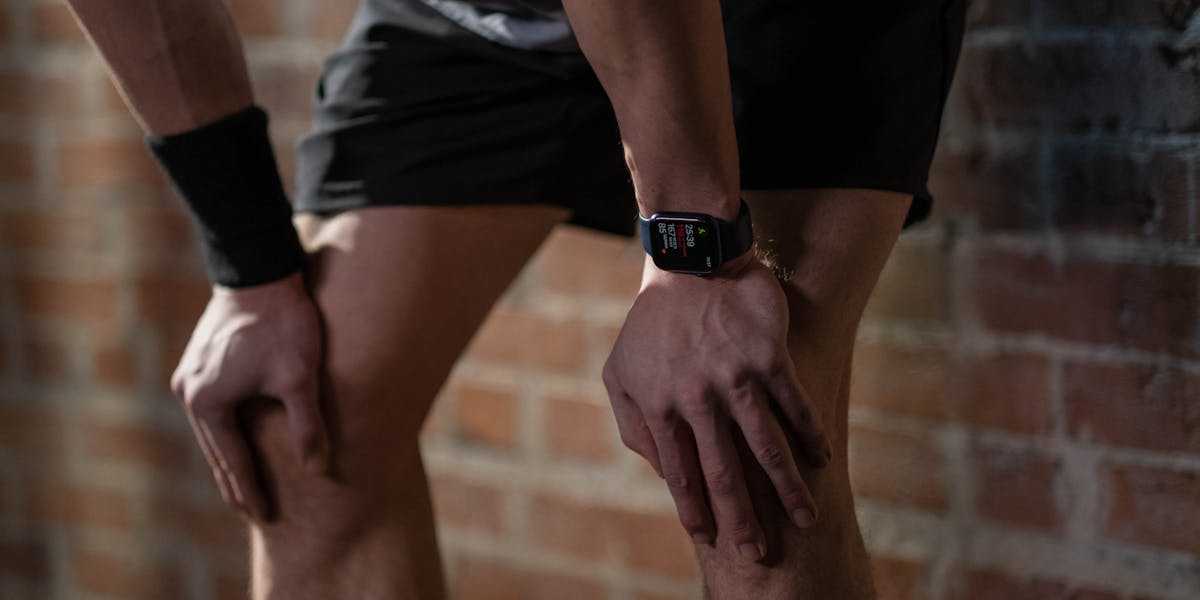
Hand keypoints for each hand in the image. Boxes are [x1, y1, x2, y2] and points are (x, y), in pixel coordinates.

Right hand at [169, 271, 328, 520]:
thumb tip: (318, 470)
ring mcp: (190, 375)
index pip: (233, 460)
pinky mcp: (200, 359)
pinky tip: (238, 438)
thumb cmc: (283, 324)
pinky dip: (227, 429)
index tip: (264, 517)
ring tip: (245, 483)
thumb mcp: (300, 378)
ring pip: (213, 429)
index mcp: (208, 403)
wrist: (260, 271)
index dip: (251, 490)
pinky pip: (213, 408)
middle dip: (236, 481)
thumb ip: (307, 426)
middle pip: (216, 449)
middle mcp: (189, 392)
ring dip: (230, 455)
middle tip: (253, 513)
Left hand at [603, 254, 830, 559]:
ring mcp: (736, 377)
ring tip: (804, 518)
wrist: (690, 261)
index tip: (711, 537)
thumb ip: (635, 425)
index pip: (681, 472)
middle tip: (758, 551)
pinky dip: (810, 434)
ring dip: (787, 487)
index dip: (697, 509)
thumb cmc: (651, 324)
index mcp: (661, 406)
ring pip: (766, 446)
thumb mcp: (620, 373)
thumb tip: (661, 471)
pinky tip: (821, 460)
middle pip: (724, 472)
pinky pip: (794, 404)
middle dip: (743, 517)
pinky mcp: (769, 356)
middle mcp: (698, 399)